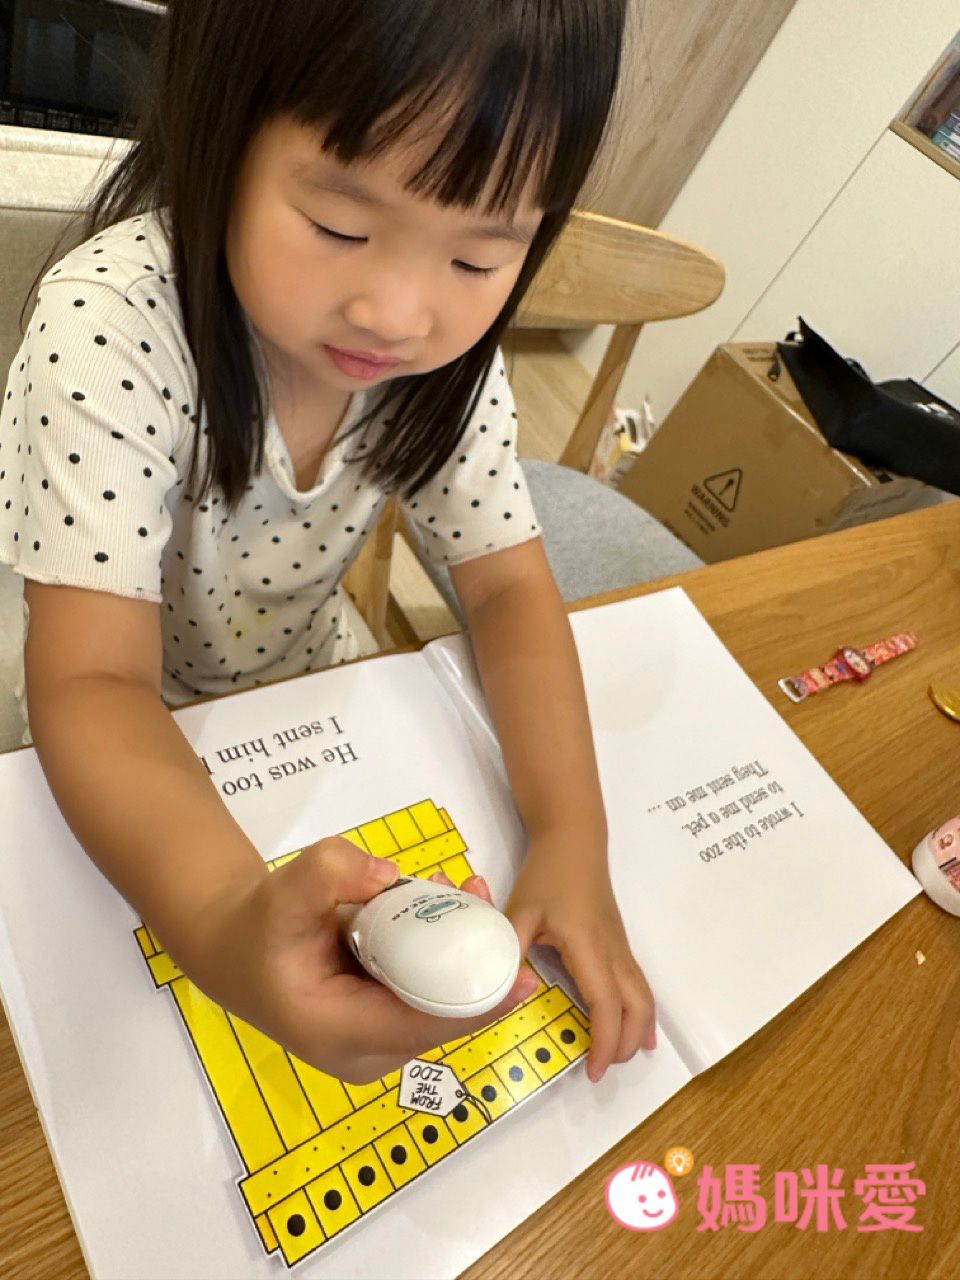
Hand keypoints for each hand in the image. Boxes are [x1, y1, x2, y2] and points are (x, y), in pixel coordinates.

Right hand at [192, 839, 539, 1084]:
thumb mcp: (284, 891)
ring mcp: (374, 1045)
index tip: (524, 976)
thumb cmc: (257, 924)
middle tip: (481, 896)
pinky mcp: (382, 1026)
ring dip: (457, 955)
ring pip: (436, 1004)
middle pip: (439, 1015)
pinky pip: (425, 995)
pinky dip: (439, 957)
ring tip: (465, 890)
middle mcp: (362, 1052)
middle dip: (472, 962)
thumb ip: (330, 873)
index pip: (423, 1025)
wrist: (232, 944)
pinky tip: (445, 908)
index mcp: (336, 1033)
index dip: (478, 1004)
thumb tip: (387, 876)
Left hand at [504, 839, 656, 1082]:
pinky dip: (641, 1011)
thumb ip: (510, 950)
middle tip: (603, 1068)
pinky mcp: (619, 942)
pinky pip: (639, 983)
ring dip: (638, 1030)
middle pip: (637, 1007)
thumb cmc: (547, 873)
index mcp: (588, 946)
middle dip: (625, 1044)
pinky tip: (639, 1027)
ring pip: (644, 996)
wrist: (573, 839)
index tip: (593, 1070)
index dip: (604, 1042)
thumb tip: (500, 990)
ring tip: (623, 1056)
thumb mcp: (519, 911)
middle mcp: (613, 950)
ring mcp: (620, 946)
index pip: (605, 1004)